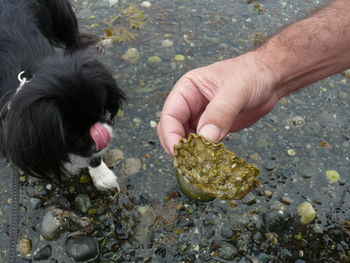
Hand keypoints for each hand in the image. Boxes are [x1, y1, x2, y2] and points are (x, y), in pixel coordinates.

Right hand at [157, 51, 279, 155]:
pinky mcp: (213, 129)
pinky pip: (202, 144)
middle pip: (173, 129)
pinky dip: (203, 154)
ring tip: (198, 164)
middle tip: (187, 162)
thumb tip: (206, 137)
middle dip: (178, 146)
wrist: (269, 79)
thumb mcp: (235, 90)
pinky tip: (209, 160)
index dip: (170, 134)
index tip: (178, 151)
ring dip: (190, 152)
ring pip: (186, 139)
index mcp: (187, 89)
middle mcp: (190, 105)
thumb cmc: (251, 74)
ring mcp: (201, 118)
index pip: (170, 114)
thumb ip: (220, 113)